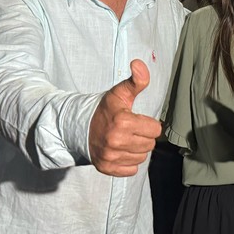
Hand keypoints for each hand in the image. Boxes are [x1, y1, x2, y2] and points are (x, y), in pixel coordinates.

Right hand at [88, 60, 161, 176]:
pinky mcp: (106, 168)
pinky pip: (131, 169)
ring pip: (142, 157)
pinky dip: (128, 162)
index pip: (155, 129)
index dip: (148, 123)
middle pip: (150, 144)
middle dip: (143, 136)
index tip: (137, 120)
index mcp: (122, 122)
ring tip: (125, 139)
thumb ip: (135, 80)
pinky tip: (120, 151)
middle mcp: (116, 141)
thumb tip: (139, 64)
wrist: (79, 127)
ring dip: (137, 149)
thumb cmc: (104, 109)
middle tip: (131, 129)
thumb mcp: (120, 92)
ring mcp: (110, 156)